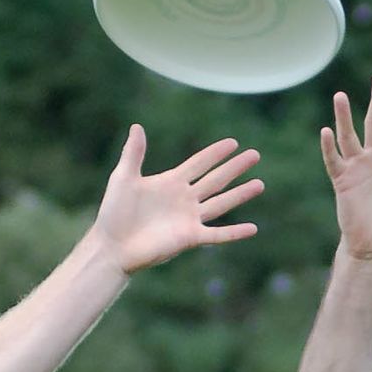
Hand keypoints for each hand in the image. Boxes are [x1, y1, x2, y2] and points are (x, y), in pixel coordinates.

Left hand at [93, 126, 262, 273]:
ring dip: (240, 194)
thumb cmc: (114, 213)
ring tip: (260, 184)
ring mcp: (188, 219)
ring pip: (221, 203)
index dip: (215, 153)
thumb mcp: (123, 178)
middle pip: (215, 180)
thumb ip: (133, 153)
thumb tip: (137, 126)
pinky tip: (253, 228)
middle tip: (255, 155)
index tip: (233, 143)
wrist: (111, 245)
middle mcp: (184, 199)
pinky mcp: (189, 238)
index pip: (199, 164)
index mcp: (171, 182)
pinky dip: (234, 232)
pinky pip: (217, 235)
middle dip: (235, 168)